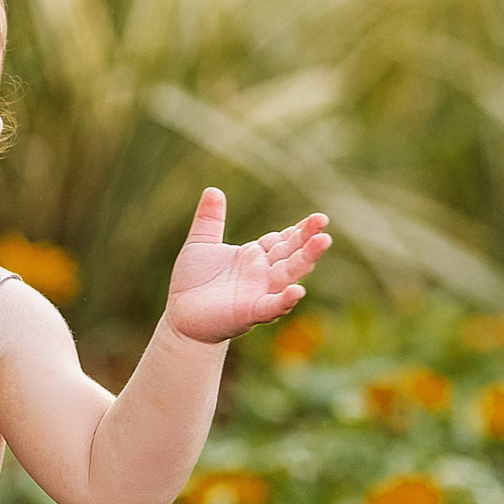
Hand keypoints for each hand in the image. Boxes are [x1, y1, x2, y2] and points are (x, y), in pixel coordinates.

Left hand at [163, 189, 331, 344]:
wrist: (180, 315)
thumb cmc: (193, 281)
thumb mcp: (200, 243)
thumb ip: (210, 219)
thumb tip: (212, 189)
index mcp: (255, 255)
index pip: (283, 239)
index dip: (300, 229)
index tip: (317, 218)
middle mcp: (263, 273)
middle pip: (292, 254)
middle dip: (308, 239)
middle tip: (323, 222)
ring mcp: (260, 293)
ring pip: (288, 275)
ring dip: (306, 260)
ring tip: (323, 242)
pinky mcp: (250, 312)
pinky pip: (271, 306)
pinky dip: (284, 300)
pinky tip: (297, 290)